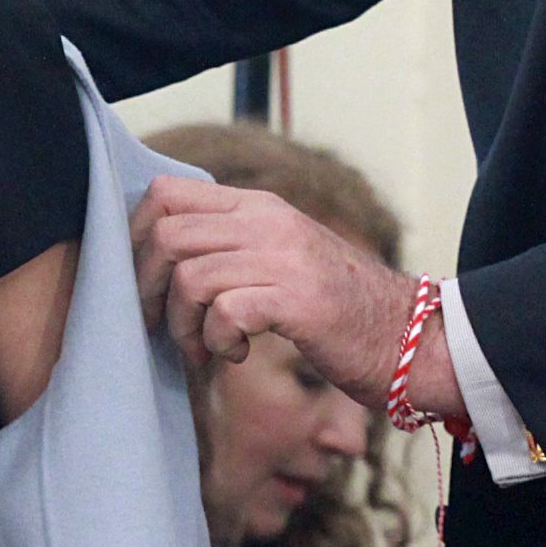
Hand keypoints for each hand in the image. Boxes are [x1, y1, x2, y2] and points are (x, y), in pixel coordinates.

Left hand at [133, 177, 452, 415]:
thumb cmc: (337, 310)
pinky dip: (217, 341)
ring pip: (189, 277)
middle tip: (162, 325)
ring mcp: (286, 258)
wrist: (410, 339)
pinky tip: (237, 354)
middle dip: (148, 288)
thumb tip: (155, 258)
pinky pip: (225, 311)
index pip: (165, 192)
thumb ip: (230, 246)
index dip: (134, 236)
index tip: (141, 280)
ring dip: (182, 325)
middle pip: (165, 234)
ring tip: (204, 348)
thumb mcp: (280, 259)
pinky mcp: (300, 299)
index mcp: (258, 206)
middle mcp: (269, 221)